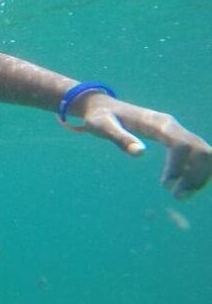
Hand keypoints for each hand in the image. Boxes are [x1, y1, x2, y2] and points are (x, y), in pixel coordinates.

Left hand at [72, 93, 211, 198]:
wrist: (104, 108)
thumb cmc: (101, 117)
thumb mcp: (102, 126)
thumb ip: (120, 138)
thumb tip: (140, 153)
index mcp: (157, 122)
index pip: (181, 144)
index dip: (178, 166)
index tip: (164, 185)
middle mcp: (172, 126)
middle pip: (200, 150)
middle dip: (195, 175)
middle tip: (177, 196)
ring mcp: (176, 132)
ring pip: (204, 153)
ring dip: (200, 176)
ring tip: (181, 195)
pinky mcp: (176, 139)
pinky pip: (198, 155)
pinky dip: (199, 171)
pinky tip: (187, 186)